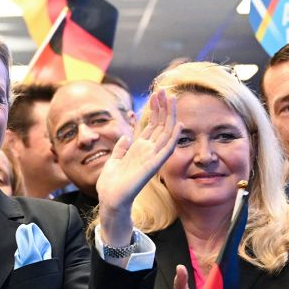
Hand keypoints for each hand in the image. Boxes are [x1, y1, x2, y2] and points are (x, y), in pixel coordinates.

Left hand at [95, 89, 180, 247]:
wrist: (110, 198)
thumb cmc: (111, 184)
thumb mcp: (114, 161)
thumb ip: (120, 149)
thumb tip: (124, 137)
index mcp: (138, 149)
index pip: (150, 126)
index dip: (154, 110)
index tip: (156, 95)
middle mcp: (148, 151)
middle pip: (159, 125)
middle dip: (162, 107)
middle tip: (165, 90)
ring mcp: (152, 158)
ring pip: (165, 133)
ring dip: (169, 115)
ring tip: (171, 98)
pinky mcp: (153, 166)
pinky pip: (166, 149)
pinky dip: (173, 137)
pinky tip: (178, 124)